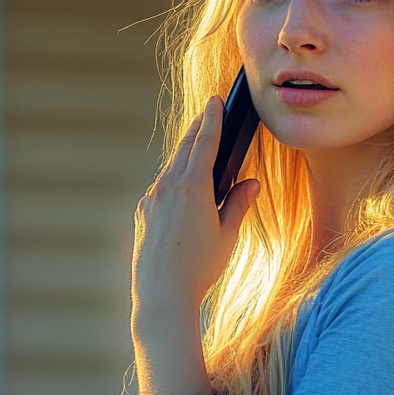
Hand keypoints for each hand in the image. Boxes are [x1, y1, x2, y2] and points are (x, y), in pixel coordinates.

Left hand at [132, 96, 260, 337]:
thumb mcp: (228, 234)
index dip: (213, 118)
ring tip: (198, 147)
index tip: (216, 100)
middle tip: (208, 112)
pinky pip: (161, 188)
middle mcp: (167, 186)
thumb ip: (239, 203)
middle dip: (198, 128)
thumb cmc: (200, 268)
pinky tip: (182, 187)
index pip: (205, 141)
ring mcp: (151, 199)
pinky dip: (174, 180)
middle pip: (185, 147)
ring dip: (185, 155)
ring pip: (171, 168)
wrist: (162, 294)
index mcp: (193, 186)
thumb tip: (251, 183)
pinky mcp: (142, 214)